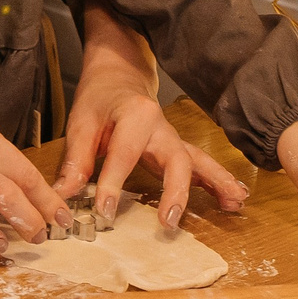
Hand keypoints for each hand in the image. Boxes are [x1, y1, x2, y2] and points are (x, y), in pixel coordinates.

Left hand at [55, 71, 247, 226]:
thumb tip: (63, 196)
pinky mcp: (178, 149)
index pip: (124, 153)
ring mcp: (173, 138)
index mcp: (134, 115)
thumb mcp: (81, 123)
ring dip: (216, 183)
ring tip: (233, 204)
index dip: (112, 183)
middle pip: (176, 158)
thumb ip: (75, 160)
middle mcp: (161, 126)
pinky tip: (234, 200)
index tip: (103, 212)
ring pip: (198, 161)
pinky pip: (202, 165)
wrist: (118, 78)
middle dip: (175, 190)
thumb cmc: (99, 100)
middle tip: (170, 220)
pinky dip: (218, 181)